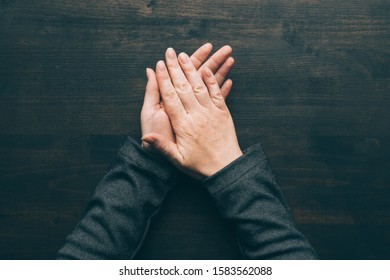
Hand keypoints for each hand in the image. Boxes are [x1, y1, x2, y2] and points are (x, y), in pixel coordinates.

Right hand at [142, 48, 242, 179]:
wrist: (227, 169)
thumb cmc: (200, 166)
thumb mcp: (177, 160)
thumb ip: (162, 146)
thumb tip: (145, 138)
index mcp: (183, 125)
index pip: (171, 97)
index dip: (164, 79)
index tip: (158, 65)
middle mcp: (197, 115)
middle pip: (183, 87)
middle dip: (175, 68)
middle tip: (170, 52)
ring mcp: (211, 113)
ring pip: (199, 86)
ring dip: (192, 69)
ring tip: (185, 55)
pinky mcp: (223, 113)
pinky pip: (217, 93)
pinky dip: (213, 80)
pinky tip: (207, 70)